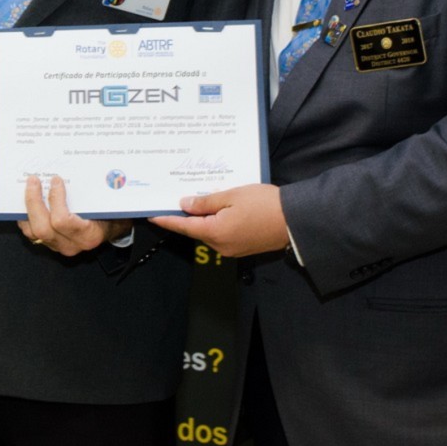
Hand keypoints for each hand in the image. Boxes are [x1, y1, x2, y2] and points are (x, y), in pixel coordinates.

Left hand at [17, 175, 131, 256]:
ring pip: (33, 232)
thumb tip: (74, 170)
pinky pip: (31, 233)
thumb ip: (92, 193)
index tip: (56, 180)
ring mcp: (59, 247)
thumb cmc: (109, 214)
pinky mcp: (50, 245)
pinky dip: (26, 217)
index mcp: (88, 235)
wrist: (111, 229)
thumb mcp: (105, 204)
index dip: (56, 199)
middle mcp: (72, 245)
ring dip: (27, 209)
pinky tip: (27, 202)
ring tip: (28, 188)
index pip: (63, 221)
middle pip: (43, 228)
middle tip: (33, 180)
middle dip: (34, 202)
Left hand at [150, 183, 287, 257]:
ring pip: (209, 232)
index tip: (151, 216)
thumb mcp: (232, 196)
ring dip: (202, 218)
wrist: (294, 221)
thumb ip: (206, 202)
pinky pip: (221, 235)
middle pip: (196, 230)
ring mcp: (232, 249)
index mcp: (215, 232)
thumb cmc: (264, 204)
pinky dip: (215, 223)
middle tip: (176, 198)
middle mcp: (220, 245)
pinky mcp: (242, 248)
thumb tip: (184, 205)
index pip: (183, 226)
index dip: (166, 220)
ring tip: (197, 200)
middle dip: (186, 216)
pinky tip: (217, 209)